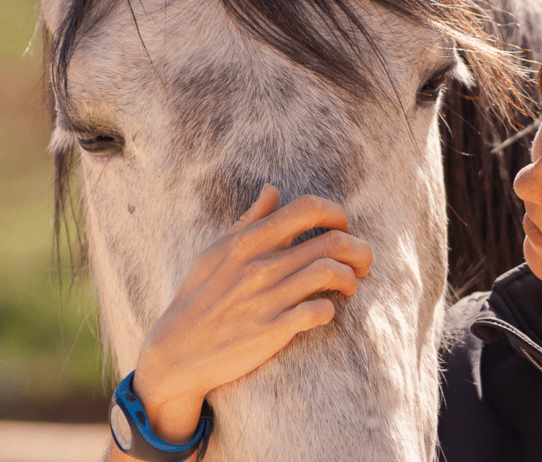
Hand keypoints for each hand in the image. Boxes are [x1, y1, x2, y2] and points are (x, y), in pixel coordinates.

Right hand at [128, 184, 372, 444]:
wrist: (178, 350)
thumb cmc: (199, 296)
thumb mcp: (215, 251)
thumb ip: (249, 221)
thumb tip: (273, 191)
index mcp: (249, 241)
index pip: (308, 209)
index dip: (336, 214)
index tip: (342, 228)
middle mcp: (261, 265)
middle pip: (332, 241)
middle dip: (359, 249)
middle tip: (362, 261)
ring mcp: (267, 298)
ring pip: (331, 273)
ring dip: (351, 279)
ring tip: (350, 286)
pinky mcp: (272, 330)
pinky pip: (319, 312)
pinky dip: (330, 310)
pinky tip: (325, 311)